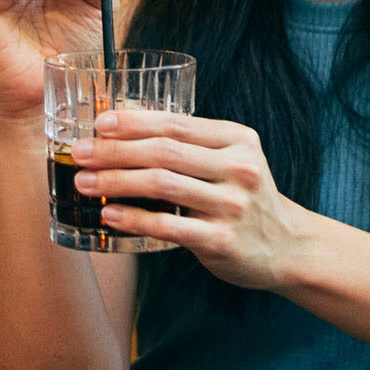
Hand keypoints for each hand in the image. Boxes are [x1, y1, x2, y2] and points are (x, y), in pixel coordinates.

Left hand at [70, 108, 313, 289]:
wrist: (290, 247)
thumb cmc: (243, 199)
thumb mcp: (230, 161)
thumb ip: (190, 145)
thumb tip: (123, 126)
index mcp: (237, 140)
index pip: (177, 124)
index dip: (134, 122)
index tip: (99, 123)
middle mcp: (238, 168)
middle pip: (164, 152)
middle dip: (114, 151)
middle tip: (79, 154)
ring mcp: (232, 205)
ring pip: (162, 185)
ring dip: (115, 182)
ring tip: (83, 183)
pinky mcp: (222, 240)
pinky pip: (168, 225)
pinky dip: (133, 218)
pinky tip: (108, 214)